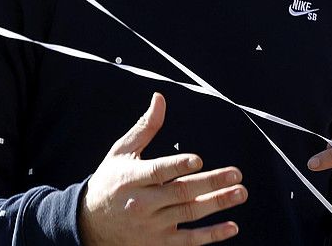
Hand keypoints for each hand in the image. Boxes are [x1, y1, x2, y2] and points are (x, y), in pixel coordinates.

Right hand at [80, 93, 244, 245]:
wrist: (92, 224)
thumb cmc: (110, 181)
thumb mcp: (121, 153)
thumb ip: (144, 128)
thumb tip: (160, 99)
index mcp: (131, 178)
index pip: (158, 172)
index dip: (178, 165)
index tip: (198, 160)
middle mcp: (142, 203)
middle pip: (181, 192)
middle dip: (211, 183)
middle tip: (236, 174)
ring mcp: (152, 225)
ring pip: (189, 214)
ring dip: (217, 204)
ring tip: (239, 192)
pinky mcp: (159, 243)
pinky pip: (189, 241)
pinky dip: (211, 235)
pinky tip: (232, 226)